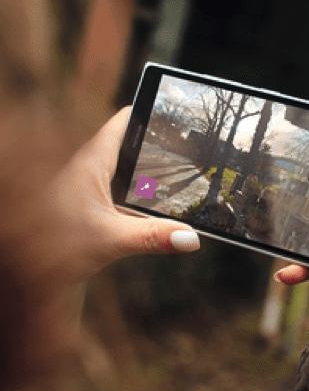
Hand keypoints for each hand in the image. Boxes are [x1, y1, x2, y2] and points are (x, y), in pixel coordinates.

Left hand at [0, 107, 199, 370]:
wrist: (32, 280)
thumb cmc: (58, 252)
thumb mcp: (113, 241)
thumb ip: (155, 237)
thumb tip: (192, 238)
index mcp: (91, 164)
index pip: (123, 122)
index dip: (148, 112)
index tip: (174, 110)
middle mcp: (90, 171)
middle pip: (131, 145)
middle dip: (160, 144)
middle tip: (192, 145)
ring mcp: (92, 190)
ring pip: (130, 170)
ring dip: (155, 172)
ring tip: (188, 172)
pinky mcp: (95, 210)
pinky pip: (128, 193)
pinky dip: (149, 195)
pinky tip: (166, 208)